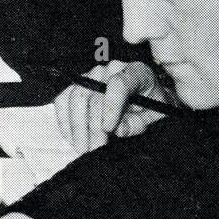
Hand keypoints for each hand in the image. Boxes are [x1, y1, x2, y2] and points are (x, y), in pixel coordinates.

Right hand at [53, 61, 170, 153]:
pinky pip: (62, 100)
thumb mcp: (156, 117)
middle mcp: (110, 69)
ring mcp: (92, 75)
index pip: (118, 84)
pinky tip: (72, 138)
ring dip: (75, 126)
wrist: (148, 101)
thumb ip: (139, 122)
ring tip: (82, 148)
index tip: (108, 129)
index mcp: (135, 72)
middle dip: (90, 125)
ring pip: (74, 97)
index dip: (111, 107)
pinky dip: (65, 121)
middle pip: (91, 93)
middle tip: (93, 149)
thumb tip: (118, 130)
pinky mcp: (78, 86)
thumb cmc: (154, 108)